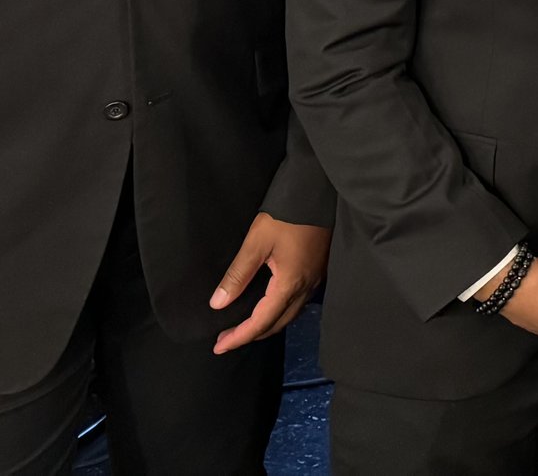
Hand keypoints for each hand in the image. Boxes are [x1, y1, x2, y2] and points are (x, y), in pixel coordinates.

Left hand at [208, 213, 328, 353]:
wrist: (318, 190)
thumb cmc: (286, 215)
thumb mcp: (256, 242)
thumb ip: (237, 275)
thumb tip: (218, 304)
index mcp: (289, 283)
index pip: (261, 321)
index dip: (239, 337)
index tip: (218, 347)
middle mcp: (306, 286)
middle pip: (278, 323)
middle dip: (252, 335)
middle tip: (227, 338)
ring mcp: (316, 279)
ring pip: (290, 314)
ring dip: (267, 324)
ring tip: (245, 326)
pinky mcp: (319, 269)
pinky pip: (299, 302)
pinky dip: (280, 312)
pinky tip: (270, 305)